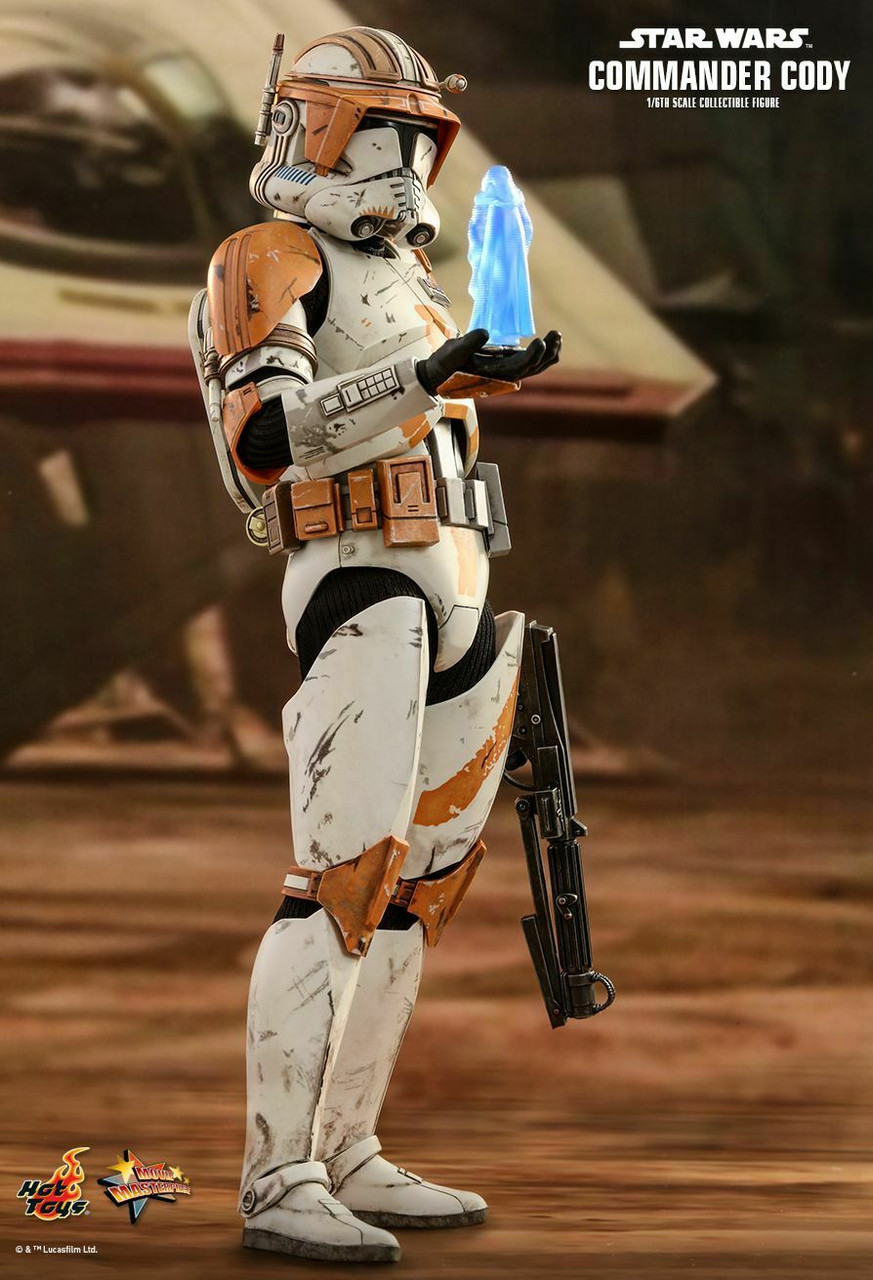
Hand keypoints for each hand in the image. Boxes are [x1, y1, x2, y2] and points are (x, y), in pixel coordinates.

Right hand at [416, 329, 560, 394]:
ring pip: (535, 367)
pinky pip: (530, 363)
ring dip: (549, 353)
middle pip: (534, 368)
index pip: (519, 367)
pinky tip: (549, 343)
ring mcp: (508, 371)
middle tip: (556, 333)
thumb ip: (467, 343)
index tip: (540, 342)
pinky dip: (541, 354)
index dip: (532, 356)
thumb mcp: (452, 352)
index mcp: (494, 374)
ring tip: (557, 336)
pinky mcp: (507, 365)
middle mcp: (505, 376)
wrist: (439, 376)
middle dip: (548, 352)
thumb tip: (484, 332)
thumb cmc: (446, 364)